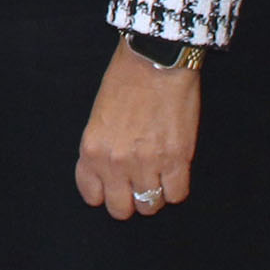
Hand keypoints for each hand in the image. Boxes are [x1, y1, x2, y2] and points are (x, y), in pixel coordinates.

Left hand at [73, 38, 198, 222]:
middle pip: (121, 209)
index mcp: (92, 150)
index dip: (104, 193)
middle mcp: (116, 162)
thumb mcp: (99, 116)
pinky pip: (177, 195)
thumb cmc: (125, 80)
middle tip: (137, 184)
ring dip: (154, 193)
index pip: (92, 195)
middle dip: (129, 199)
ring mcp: (147, 163)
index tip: (113, 186)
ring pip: (150, 205)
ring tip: (157, 175)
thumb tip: (110, 173)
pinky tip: (174, 171)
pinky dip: (176, 187)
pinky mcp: (176, 159)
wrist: (154, 60)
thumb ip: (102, 148)